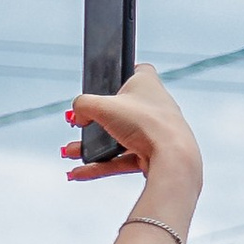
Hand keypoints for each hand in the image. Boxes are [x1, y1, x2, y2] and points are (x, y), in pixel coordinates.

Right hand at [64, 59, 203, 213]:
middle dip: (95, 120)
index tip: (108, 80)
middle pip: (121, 110)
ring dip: (92, 147)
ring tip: (71, 153)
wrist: (172, 158)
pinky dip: (101, 165)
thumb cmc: (145, 123)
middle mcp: (155, 107)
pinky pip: (122, 160)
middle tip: (79, 125)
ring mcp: (156, 132)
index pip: (139, 71)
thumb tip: (77, 115)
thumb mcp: (102, 106)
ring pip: (119, 138)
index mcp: (148, 85)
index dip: (123, 73)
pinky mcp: (153, 155)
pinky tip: (79, 172)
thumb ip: (82, 105)